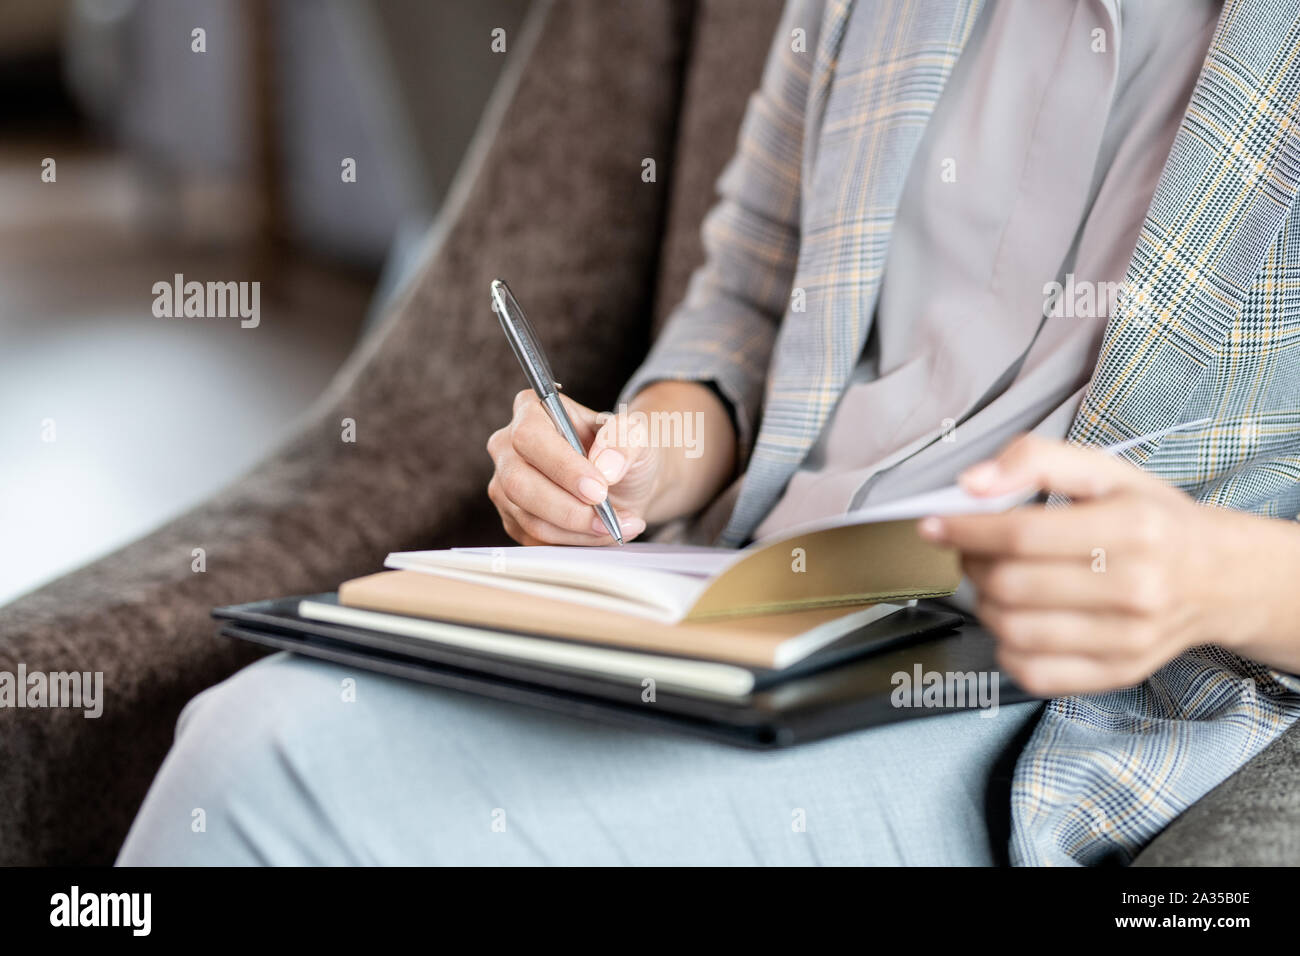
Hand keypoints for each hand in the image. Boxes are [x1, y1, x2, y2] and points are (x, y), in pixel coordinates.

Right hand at [486, 390, 661, 544]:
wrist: (625, 480)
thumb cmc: (622, 449)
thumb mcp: (636, 435)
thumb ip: (624, 440)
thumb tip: (606, 465)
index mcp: (532, 409)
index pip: (530, 437)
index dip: (562, 466)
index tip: (599, 488)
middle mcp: (509, 446)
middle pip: (518, 483)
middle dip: (567, 508)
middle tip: (608, 517)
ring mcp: (506, 484)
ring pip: (529, 517)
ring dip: (579, 530)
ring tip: (618, 524)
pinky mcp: (514, 518)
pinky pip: (538, 539)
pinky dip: (576, 541)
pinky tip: (603, 531)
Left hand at [917, 435, 1250, 695]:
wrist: (1219, 577)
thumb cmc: (1152, 519)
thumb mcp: (1105, 471)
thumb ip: (1037, 461)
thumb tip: (971, 482)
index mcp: (1132, 528)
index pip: (1021, 534)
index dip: (964, 529)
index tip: (933, 524)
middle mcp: (1136, 587)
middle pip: (1011, 584)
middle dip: (972, 564)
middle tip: (971, 551)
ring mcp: (1128, 638)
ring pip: (1013, 631)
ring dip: (983, 605)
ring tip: (994, 583)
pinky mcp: (1118, 672)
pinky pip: (1033, 673)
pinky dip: (1006, 648)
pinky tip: (1017, 620)